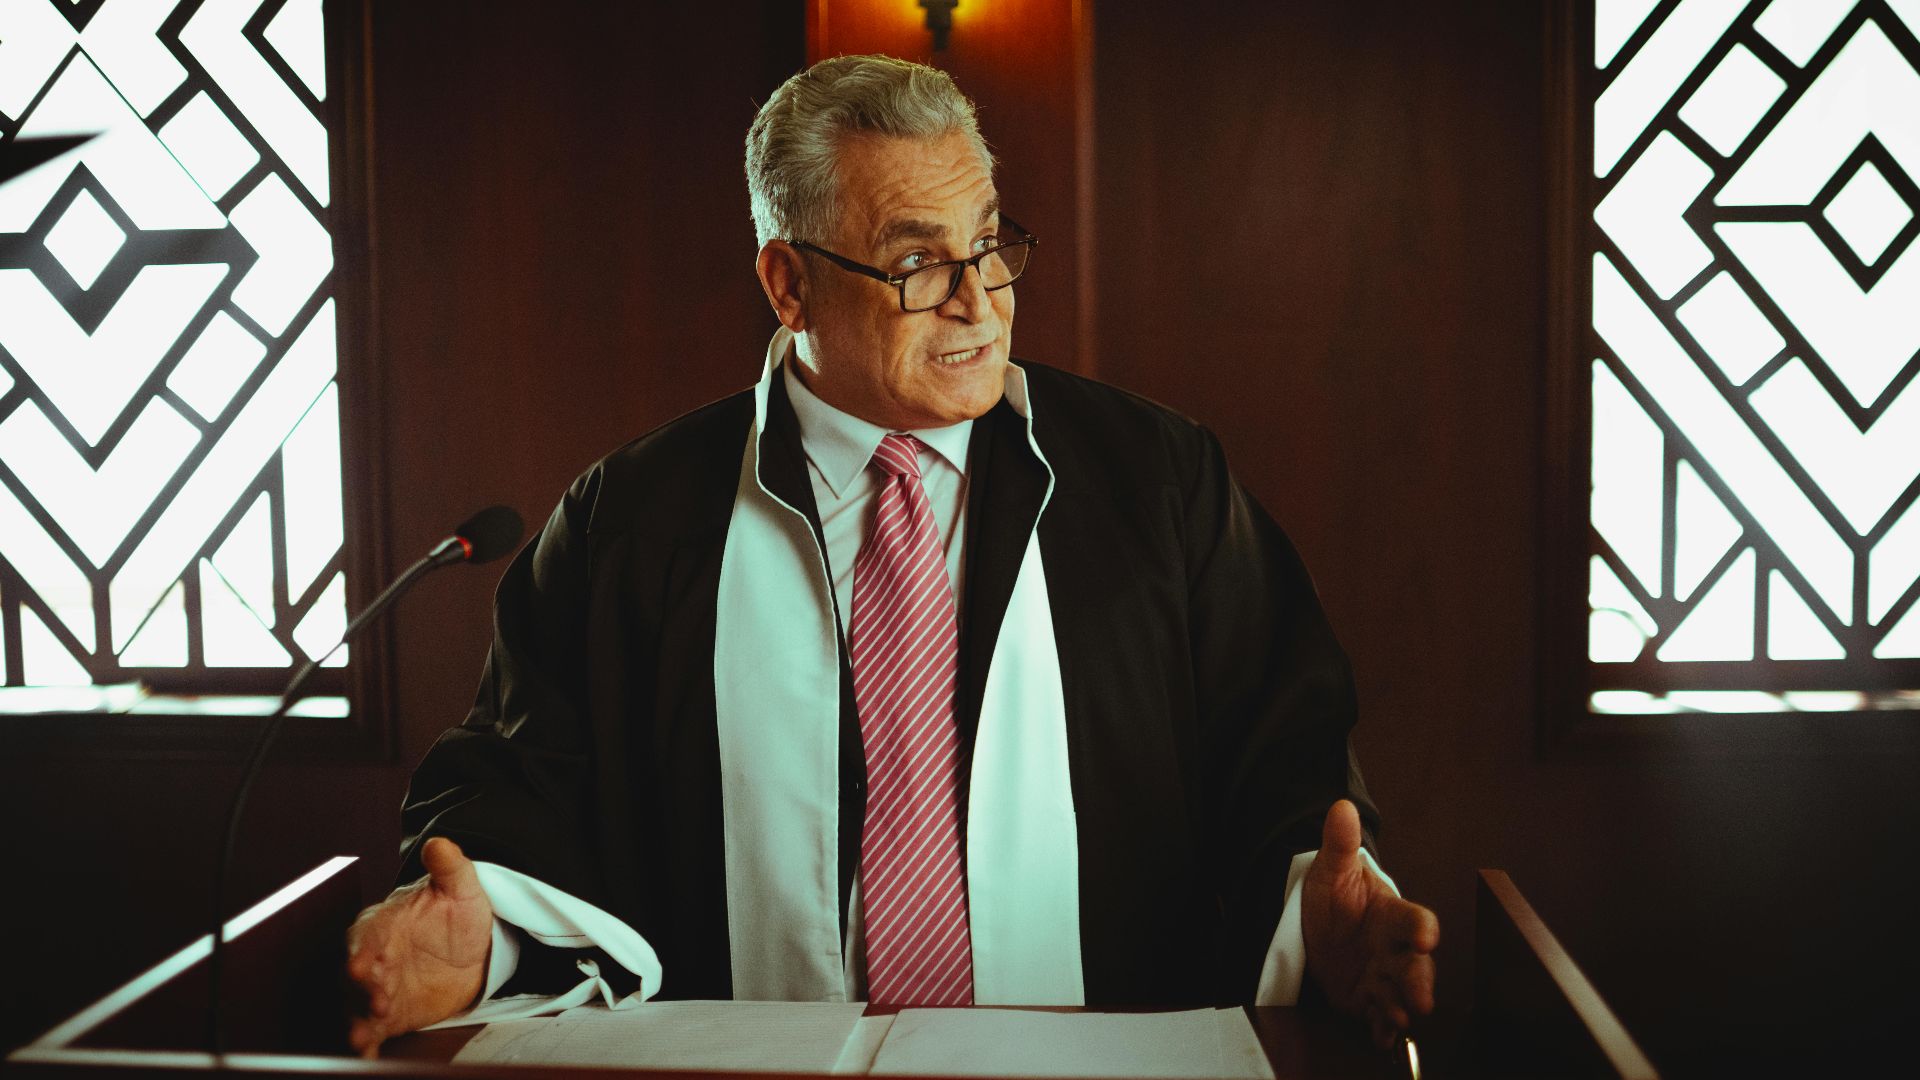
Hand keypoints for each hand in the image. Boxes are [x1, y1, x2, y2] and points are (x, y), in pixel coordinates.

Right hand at [344, 837, 493, 1057]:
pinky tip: (366, 1053)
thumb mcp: (462, 887)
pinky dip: (366, 1043)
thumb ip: (450, 867)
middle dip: (362, 990)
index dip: (365, 952)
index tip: (366, 965)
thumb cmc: (459, 914)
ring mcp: (378, 989)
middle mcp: (372, 959)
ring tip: (361, 1035)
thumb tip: (439, 844)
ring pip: (358, 1006)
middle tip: (376, 1001)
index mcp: (382, 924)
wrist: (475, 950)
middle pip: (357, 976)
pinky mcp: (389, 1016)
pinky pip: (373, 1031)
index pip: (367, 937)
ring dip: (359, 1020)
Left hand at [1301, 800, 1439, 1047]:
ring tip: (1400, 1019)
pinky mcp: (1366, 998)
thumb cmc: (1335, 895)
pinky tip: (1382, 1038)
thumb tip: (1341, 807)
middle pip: (1416, 966)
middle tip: (1422, 999)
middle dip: (1420, 982)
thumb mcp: (1331, 869)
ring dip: (1401, 1008)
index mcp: (1392, 915)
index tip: (1426, 934)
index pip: (1414, 920)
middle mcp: (1394, 949)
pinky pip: (1378, 1015)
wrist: (1317, 923)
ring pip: (1400, 994)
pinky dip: (1382, 1028)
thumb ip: (1340, 844)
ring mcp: (1382, 976)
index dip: (1422, 928)